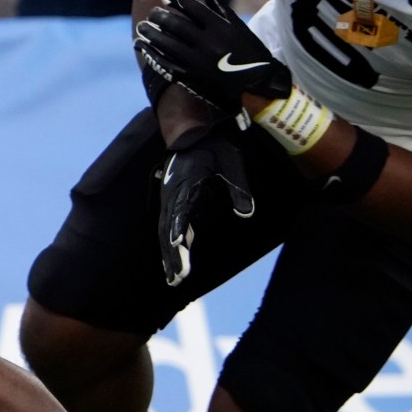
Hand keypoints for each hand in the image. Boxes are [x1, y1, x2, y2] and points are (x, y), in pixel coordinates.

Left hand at [136, 0, 292, 111]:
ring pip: (167, 44)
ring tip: (142, 27)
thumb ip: (216, 1)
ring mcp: (198, 63)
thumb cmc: (248, 51)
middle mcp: (208, 44)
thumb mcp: (236, 24)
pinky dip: (152, 53)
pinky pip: (166, 64)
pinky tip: (142, 46)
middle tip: (151, 11)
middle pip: (176, 25)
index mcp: (220, 27)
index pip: (189, 5)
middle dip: (159, 16)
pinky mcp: (191, 79)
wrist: (257, 87)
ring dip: (151, 34)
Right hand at [157, 124, 253, 284]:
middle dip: (172, 254)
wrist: (191, 132)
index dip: (179, 231)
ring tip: (174, 278)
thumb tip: (247, 213)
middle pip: (168, 228)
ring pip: (165, 231)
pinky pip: (167, 227)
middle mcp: (173, 194)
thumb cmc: (212, 147)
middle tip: (177, 278)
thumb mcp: (230, 161)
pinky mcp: (171, 202)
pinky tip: (174, 262)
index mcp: (186, 183)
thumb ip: (238, 187)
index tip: (179, 247)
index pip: (180, 211)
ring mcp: (169, 199)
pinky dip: (169, 245)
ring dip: (169, 254)